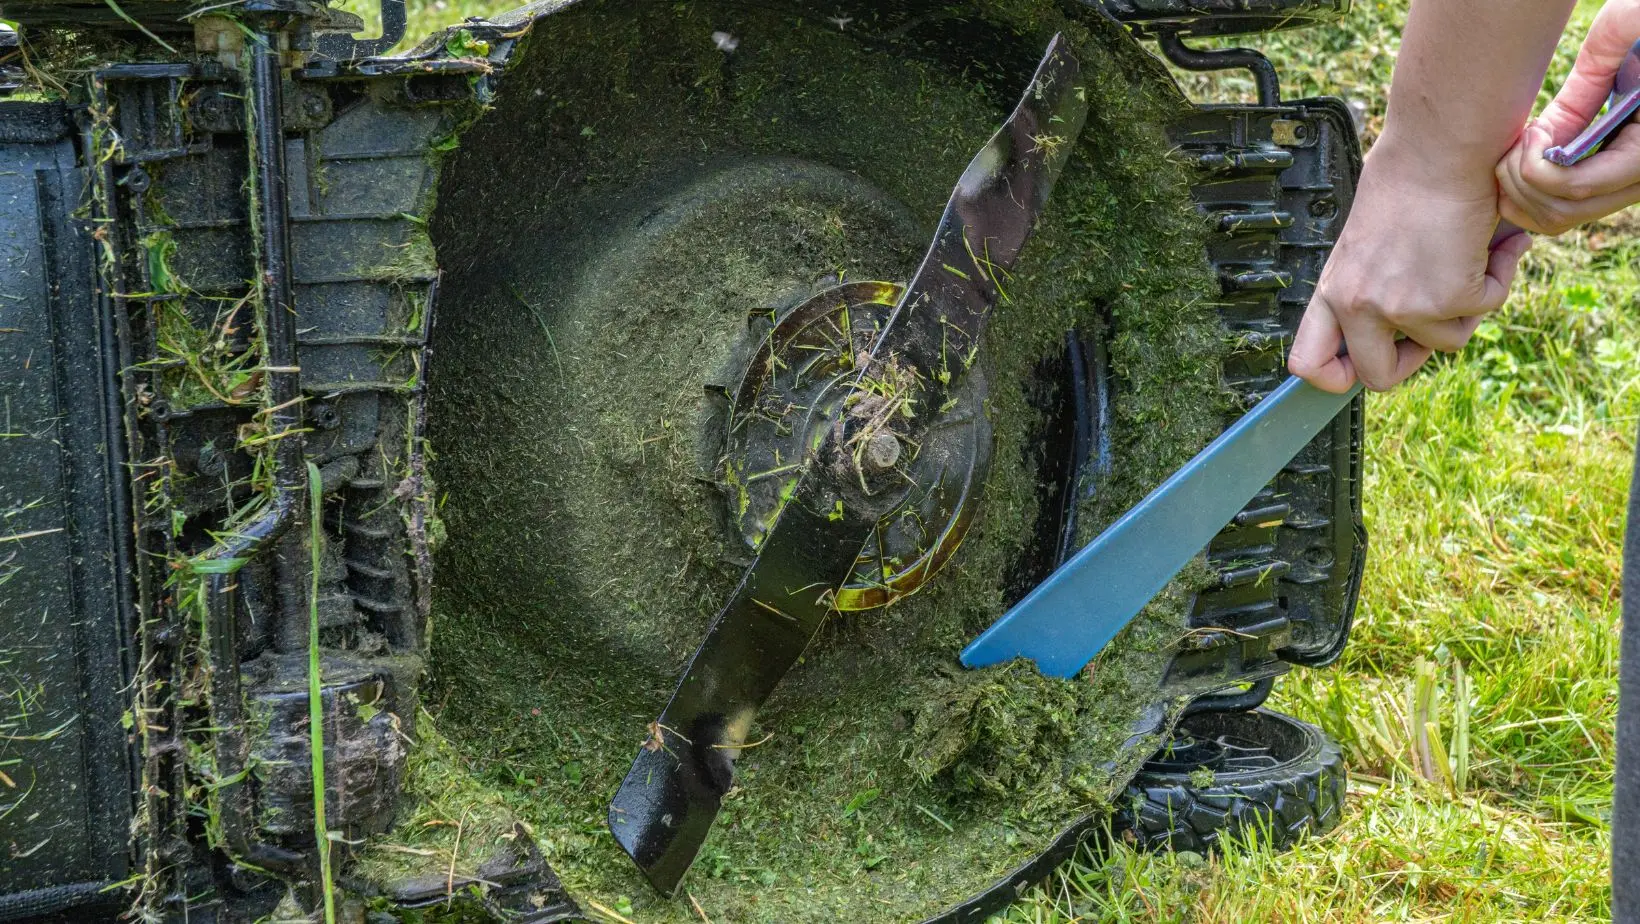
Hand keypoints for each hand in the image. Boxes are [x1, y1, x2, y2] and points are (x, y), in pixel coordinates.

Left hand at [1289, 143, 1532, 392]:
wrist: (1440, 149)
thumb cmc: (1407, 181)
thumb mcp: (1366, 245)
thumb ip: (1370, 286)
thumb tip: (1396, 327)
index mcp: (1332, 290)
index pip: (1308, 364)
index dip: (1334, 378)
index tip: (1357, 372)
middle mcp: (1359, 306)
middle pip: (1378, 377)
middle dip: (1412, 361)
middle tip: (1433, 323)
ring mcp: (1402, 307)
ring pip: (1445, 341)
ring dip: (1465, 304)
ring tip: (1464, 253)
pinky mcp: (1448, 298)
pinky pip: (1485, 307)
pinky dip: (1497, 276)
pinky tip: (1491, 241)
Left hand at [1497, 2, 1639, 233]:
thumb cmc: (1639, 39)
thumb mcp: (1633, 30)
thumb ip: (1612, 44)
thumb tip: (1603, 50)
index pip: (1576, 187)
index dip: (1536, 167)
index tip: (1533, 130)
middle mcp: (1635, 181)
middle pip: (1558, 212)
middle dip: (1520, 179)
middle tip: (1522, 138)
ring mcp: (1615, 191)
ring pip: (1551, 220)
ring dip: (1518, 189)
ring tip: (1523, 145)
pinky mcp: (1595, 190)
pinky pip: (1551, 215)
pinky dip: (1522, 194)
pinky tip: (1525, 155)